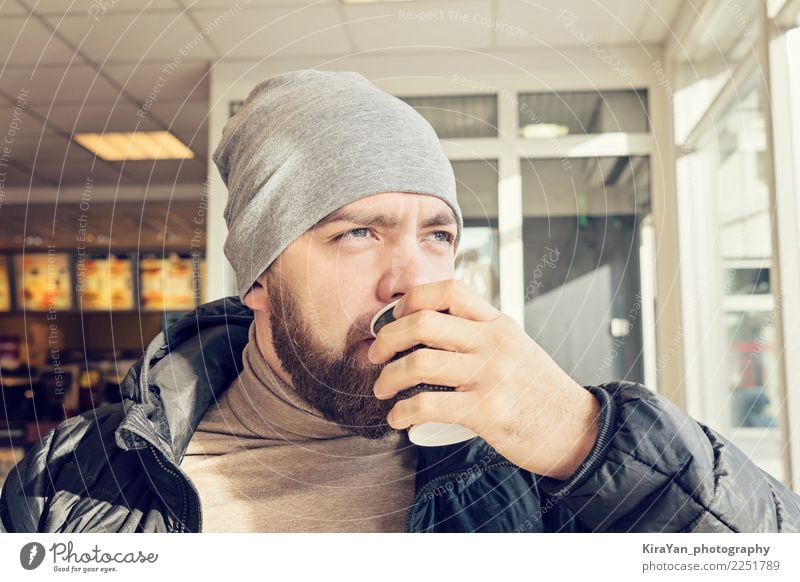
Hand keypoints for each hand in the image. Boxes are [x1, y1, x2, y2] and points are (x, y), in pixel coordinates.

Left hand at [368, 279, 600, 479]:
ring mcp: (489, 376)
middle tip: (375, 354)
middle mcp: (492, 343)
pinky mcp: (485, 411)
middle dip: (387, 338)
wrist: (576, 429)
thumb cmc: (539, 391)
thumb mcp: (515, 347)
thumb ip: (480, 334)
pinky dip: (402, 411)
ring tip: (382, 389)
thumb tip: (433, 330)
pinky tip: (398, 418)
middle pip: (423, 323)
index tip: (395, 316)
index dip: (412, 298)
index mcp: (497, 324)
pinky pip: (428, 405)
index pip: (448, 290)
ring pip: (419, 363)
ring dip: (388, 377)